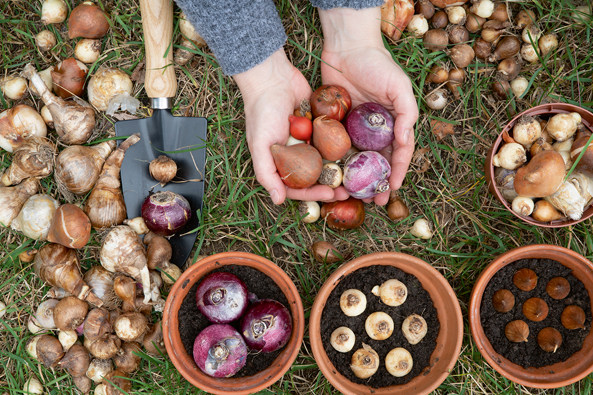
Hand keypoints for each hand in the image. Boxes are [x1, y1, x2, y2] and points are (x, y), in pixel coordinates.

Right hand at [234, 49, 349, 204]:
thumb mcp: (260, 145)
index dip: (313, 194)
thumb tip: (278, 201)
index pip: (298, 186)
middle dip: (331, 185)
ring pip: (327, 160)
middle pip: (315, 177)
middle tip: (348, 191)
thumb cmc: (262, 112)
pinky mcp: (320, 126)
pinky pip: (333, 140)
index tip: (330, 195)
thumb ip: (266, 173)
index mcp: (280, 162)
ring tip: (355, 176)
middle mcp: (295, 155)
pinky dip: (343, 148)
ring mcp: (309, 140)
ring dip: (340, 170)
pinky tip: (357, 154)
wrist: (273, 77)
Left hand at [318, 7, 418, 205]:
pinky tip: (333, 177)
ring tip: (353, 196)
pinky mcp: (336, 125)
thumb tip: (405, 140)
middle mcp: (375, 129)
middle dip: (377, 183)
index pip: (399, 153)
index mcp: (394, 123)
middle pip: (378, 162)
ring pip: (357, 159)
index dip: (397, 172)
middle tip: (374, 202)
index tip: (392, 189)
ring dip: (357, 179)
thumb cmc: (377, 64)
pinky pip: (337, 147)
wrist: (346, 47)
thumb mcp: (399, 86)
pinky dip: (337, 163)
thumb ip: (407, 113)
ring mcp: (355, 129)